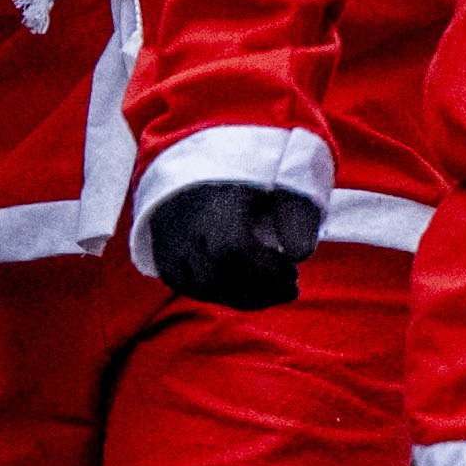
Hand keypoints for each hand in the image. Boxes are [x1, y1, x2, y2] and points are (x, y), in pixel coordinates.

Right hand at [140, 178, 324, 309]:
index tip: (294, 270)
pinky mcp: (163, 257)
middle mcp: (184, 224)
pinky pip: (189, 288)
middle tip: (291, 287)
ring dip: (243, 297)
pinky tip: (246, 289)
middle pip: (216, 275)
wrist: (201, 168)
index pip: (232, 247)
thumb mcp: (280, 185)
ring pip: (202, 286)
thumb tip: (302, 254)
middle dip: (260, 289)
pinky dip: (221, 294)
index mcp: (214, 200)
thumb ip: (298, 214)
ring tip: (275, 291)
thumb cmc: (251, 177)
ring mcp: (168, 242)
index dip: (265, 268)